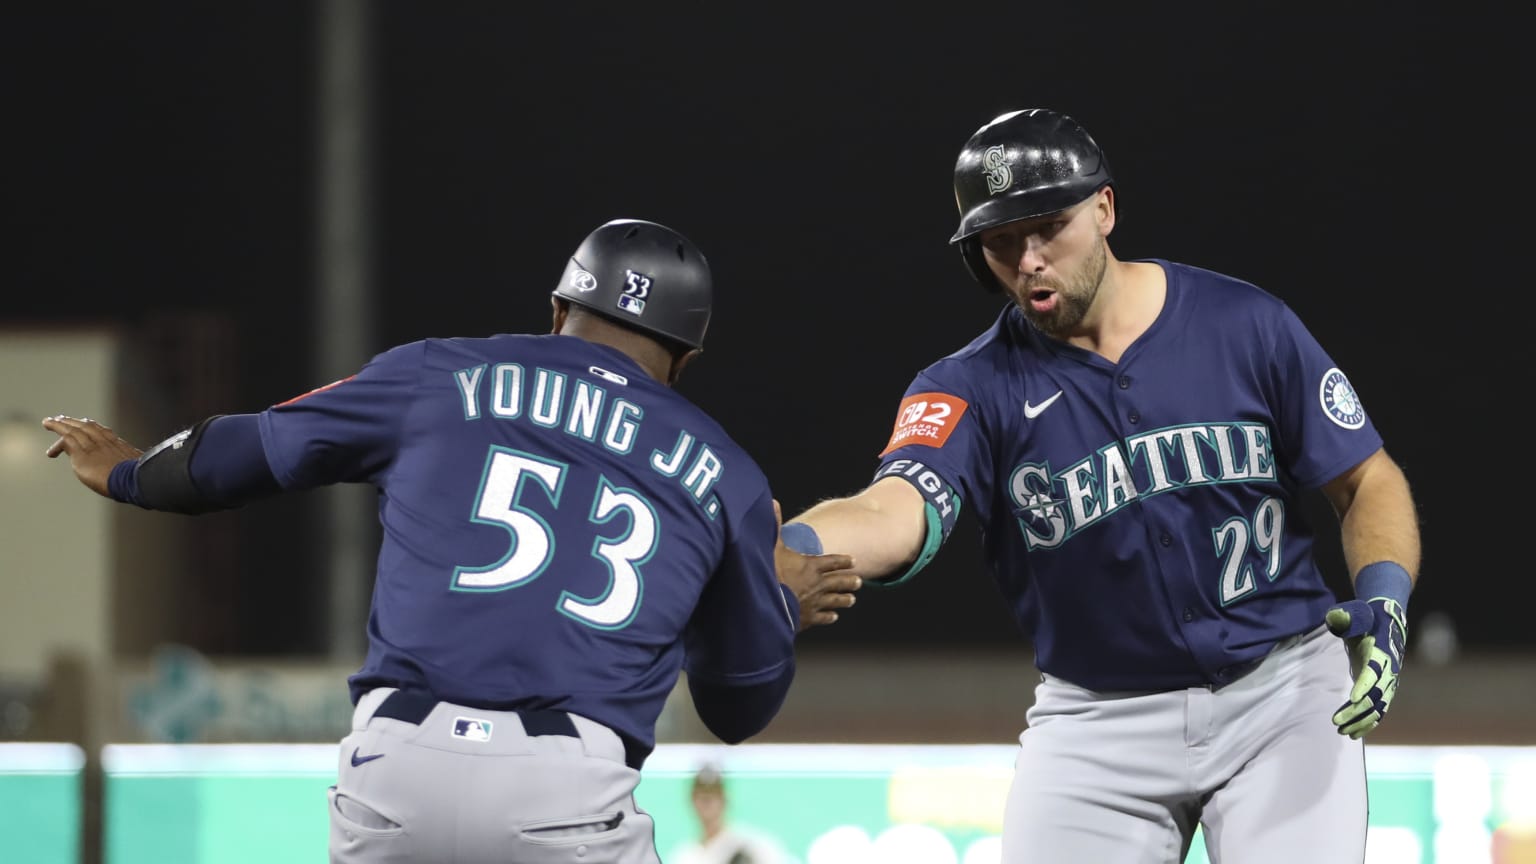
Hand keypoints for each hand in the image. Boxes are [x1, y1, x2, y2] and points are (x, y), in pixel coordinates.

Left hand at [41, 415, 141, 497]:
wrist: (133, 480)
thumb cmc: (139, 480)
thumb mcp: (138, 472)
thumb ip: (132, 471)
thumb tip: (139, 479)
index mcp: (120, 446)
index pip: (104, 432)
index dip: (92, 427)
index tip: (85, 424)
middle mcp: (106, 442)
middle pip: (87, 426)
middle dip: (74, 422)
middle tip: (62, 419)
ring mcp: (94, 445)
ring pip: (74, 429)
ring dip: (60, 424)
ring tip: (49, 422)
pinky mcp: (82, 452)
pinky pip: (66, 438)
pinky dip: (56, 431)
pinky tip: (49, 437)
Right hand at [773, 501, 859, 631]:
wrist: (767, 604)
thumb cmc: (770, 574)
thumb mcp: (772, 546)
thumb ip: (775, 525)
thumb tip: (773, 502)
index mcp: (811, 566)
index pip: (832, 562)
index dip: (842, 561)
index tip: (852, 561)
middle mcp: (817, 584)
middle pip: (838, 581)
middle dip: (849, 581)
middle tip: (859, 581)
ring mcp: (814, 602)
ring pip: (835, 600)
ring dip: (844, 599)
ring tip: (851, 599)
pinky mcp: (808, 618)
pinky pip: (822, 617)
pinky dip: (829, 616)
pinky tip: (834, 616)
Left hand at [1324, 596, 1407, 738]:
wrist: (1387, 625)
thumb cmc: (1367, 620)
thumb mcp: (1357, 615)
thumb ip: (1346, 618)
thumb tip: (1335, 616)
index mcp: (1381, 654)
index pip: (1374, 672)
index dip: (1365, 685)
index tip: (1353, 698)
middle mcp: (1388, 672)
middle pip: (1374, 696)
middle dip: (1356, 711)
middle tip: (1336, 722)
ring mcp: (1388, 684)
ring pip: (1377, 709)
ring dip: (1360, 722)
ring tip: (1342, 732)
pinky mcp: (1384, 691)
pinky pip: (1378, 711)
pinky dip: (1367, 724)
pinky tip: (1353, 734)